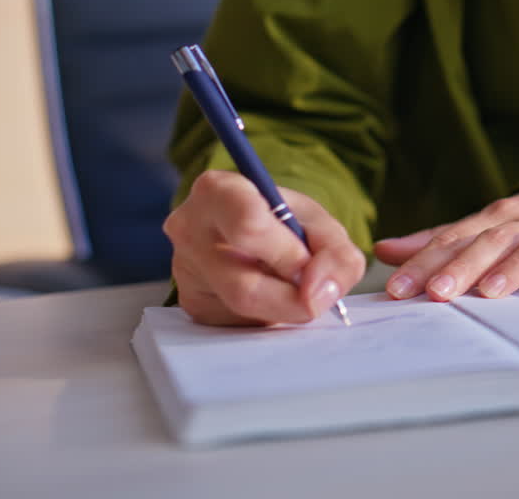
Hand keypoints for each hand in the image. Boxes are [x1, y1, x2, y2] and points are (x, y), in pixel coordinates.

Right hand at [163, 170, 364, 325]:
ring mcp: (185, 273)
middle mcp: (189, 231)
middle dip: (293, 300)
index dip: (288, 256)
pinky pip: (242, 325)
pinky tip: (268, 294)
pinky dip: (269, 316)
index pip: (249, 228)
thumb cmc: (280, 219)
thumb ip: (333, 251)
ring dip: (284, 309)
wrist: (244, 230)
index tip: (308, 263)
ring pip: (246, 314)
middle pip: (245, 288)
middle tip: (314, 293)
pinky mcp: (192, 306)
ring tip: (290, 285)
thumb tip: (322, 293)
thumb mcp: (315, 220)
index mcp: (217, 192)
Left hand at [374, 187, 518, 301]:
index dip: (426, 262)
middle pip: (494, 238)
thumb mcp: (484, 234)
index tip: (398, 289)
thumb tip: (383, 249)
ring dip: (513, 267)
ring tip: (489, 293)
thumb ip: (438, 244)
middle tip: (437, 293)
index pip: (457, 237)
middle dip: (463, 265)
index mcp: (498, 217)